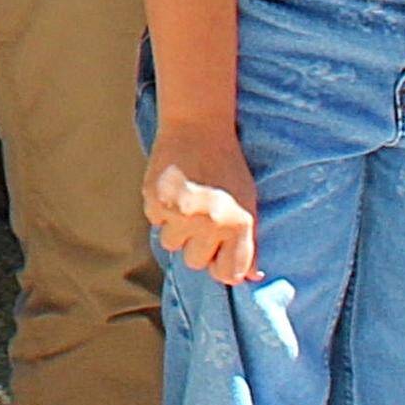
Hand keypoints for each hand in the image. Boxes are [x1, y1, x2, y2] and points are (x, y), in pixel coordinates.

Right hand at [143, 115, 258, 284]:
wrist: (198, 126)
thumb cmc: (227, 166)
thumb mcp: (248, 203)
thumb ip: (249, 243)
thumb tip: (250, 278)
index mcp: (238, 225)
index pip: (227, 274)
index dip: (221, 265)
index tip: (218, 253)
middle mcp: (210, 223)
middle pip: (195, 263)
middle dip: (196, 245)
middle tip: (200, 219)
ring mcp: (180, 212)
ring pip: (170, 244)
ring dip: (176, 229)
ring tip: (185, 202)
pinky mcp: (155, 199)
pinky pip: (154, 221)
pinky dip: (161, 210)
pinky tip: (172, 190)